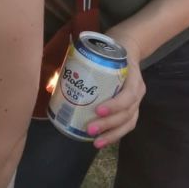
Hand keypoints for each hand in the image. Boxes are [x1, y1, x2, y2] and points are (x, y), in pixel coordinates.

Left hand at [86, 28, 144, 147]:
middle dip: (108, 125)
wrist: (127, 46)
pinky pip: (127, 124)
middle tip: (89, 130)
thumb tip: (50, 82)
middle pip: (127, 113)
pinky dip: (115, 134)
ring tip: (95, 142)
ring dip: (112, 134)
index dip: (114, 105)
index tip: (97, 110)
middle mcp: (137, 90)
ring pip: (129, 123)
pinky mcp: (133, 107)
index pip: (127, 95)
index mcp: (131, 75)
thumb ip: (77, 61)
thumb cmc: (108, 49)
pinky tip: (102, 140)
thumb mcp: (97, 50)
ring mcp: (137, 100)